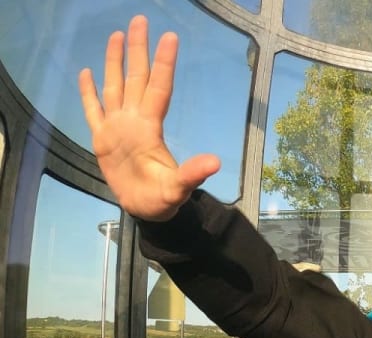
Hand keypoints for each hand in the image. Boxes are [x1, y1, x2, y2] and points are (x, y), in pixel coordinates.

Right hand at [78, 15, 219, 220]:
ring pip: (115, 86)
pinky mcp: (102, 139)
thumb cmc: (163, 201)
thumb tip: (215, 162)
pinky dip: (88, 93)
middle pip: (136, 78)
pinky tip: (86, 73)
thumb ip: (192, 174)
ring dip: (115, 62)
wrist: (146, 211)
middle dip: (138, 50)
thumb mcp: (178, 189)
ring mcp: (117, 128)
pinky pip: (93, 110)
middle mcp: (134, 121)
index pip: (158, 87)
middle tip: (140, 20)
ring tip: (117, 35)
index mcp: (150, 127)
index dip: (163, 63)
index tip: (170, 37)